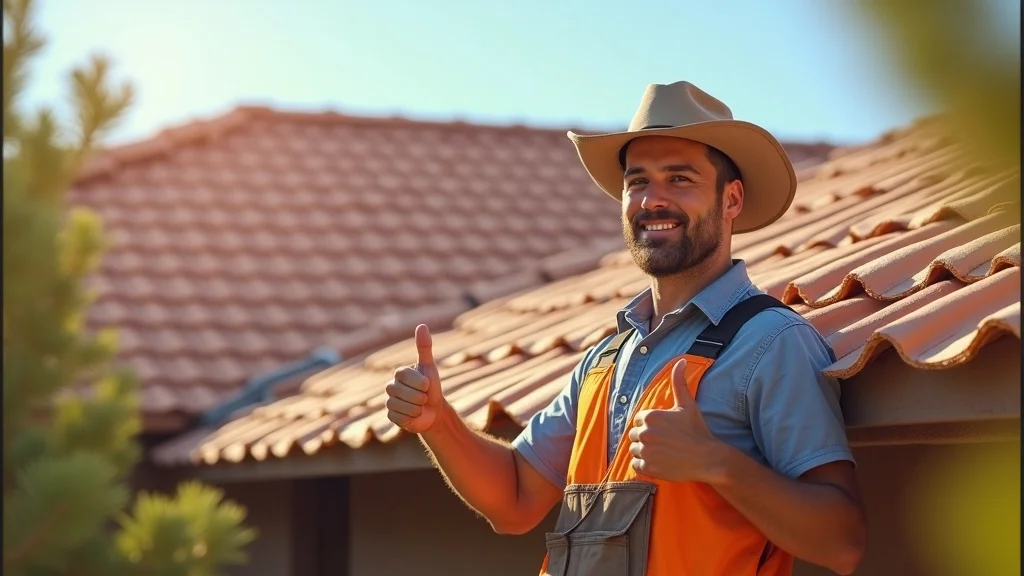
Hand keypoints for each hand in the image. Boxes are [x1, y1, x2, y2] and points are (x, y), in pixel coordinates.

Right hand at [386, 324, 444, 433]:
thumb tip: (421, 325)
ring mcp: (390, 402)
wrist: (434, 411)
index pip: (407, 377)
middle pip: (405, 393)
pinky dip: (412, 418)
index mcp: (399, 373)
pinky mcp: (391, 416)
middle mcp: (391, 386)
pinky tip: (413, 415)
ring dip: (417, 408)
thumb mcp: (429, 367)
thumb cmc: (432, 387)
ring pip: (404, 406)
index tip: (427, 385)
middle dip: (421, 397)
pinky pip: (401, 417)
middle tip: (423, 397)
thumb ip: (424, 347)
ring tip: (419, 406)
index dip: (421, 383)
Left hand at [628, 358, 724, 482]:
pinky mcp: (647, 468)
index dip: (651, 425)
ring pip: (634, 450)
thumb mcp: (687, 404)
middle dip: (646, 438)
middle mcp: (644, 433)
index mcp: (650, 416)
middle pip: (634, 435)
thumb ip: (679, 382)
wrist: (708, 458)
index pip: (638, 420)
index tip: (664, 430)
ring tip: (662, 452)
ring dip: (644, 451)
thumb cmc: (697, 430)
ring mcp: (645, 452)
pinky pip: (636, 465)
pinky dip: (644, 465)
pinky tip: (659, 463)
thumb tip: (681, 360)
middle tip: (664, 443)